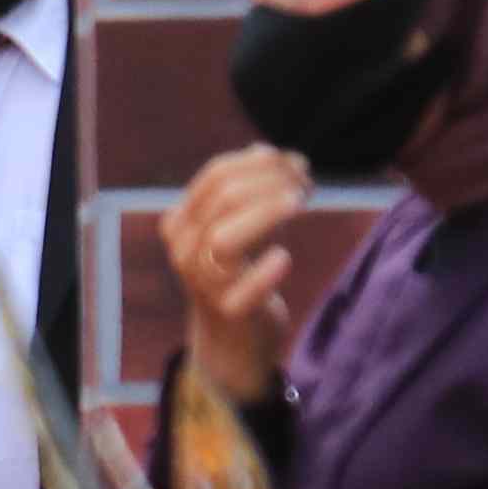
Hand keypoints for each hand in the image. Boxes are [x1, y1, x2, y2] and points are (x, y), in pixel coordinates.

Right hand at [164, 144, 314, 405]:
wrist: (233, 338)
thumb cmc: (239, 273)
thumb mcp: (236, 225)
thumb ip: (246, 190)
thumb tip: (264, 150)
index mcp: (181, 222)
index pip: (215, 176)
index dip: (260, 163)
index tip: (297, 165)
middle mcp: (184, 250)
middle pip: (223, 199)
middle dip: (272, 182)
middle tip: (306, 185)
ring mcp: (202, 282)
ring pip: (225, 238)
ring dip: (266, 214)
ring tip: (300, 203)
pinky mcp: (228, 313)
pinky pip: (242, 290)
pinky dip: (264, 271)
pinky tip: (282, 257)